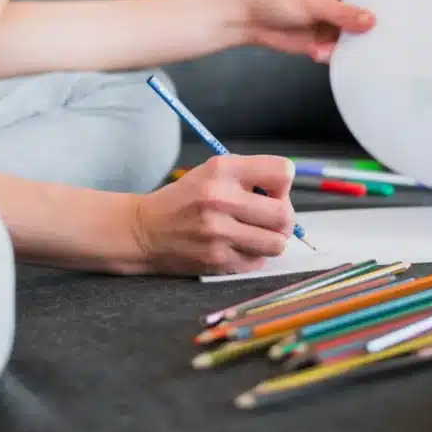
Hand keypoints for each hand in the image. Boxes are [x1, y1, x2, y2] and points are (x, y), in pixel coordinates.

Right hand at [131, 155, 295, 274]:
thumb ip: (250, 175)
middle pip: (284, 214)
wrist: (145, 230)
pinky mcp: (217, 260)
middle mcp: (221, 198)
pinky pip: (258, 262)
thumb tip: (286, 193)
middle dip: (284, 217)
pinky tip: (238, 246)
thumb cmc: (184, 198)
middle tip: (269, 217)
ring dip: (272, 239)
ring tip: (256, 233)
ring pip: (277, 243)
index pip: (282, 172)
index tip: (271, 191)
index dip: (282, 184)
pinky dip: (255, 255)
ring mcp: (219, 233)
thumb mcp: (212, 171)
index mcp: (222, 169)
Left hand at [243, 0, 374, 62]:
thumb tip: (371, 20)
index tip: (393, 23)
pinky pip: (341, 53)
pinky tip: (317, 52)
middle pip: (369, 20)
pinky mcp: (327, 42)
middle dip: (368, 34)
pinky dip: (333, 56)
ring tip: (332, 48)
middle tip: (366, 44)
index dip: (383, 8)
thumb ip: (343, 12)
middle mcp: (344, 2)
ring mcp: (336, 23)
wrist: (249, 17)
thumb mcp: (312, 0)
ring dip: (348, 49)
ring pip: (357, 40)